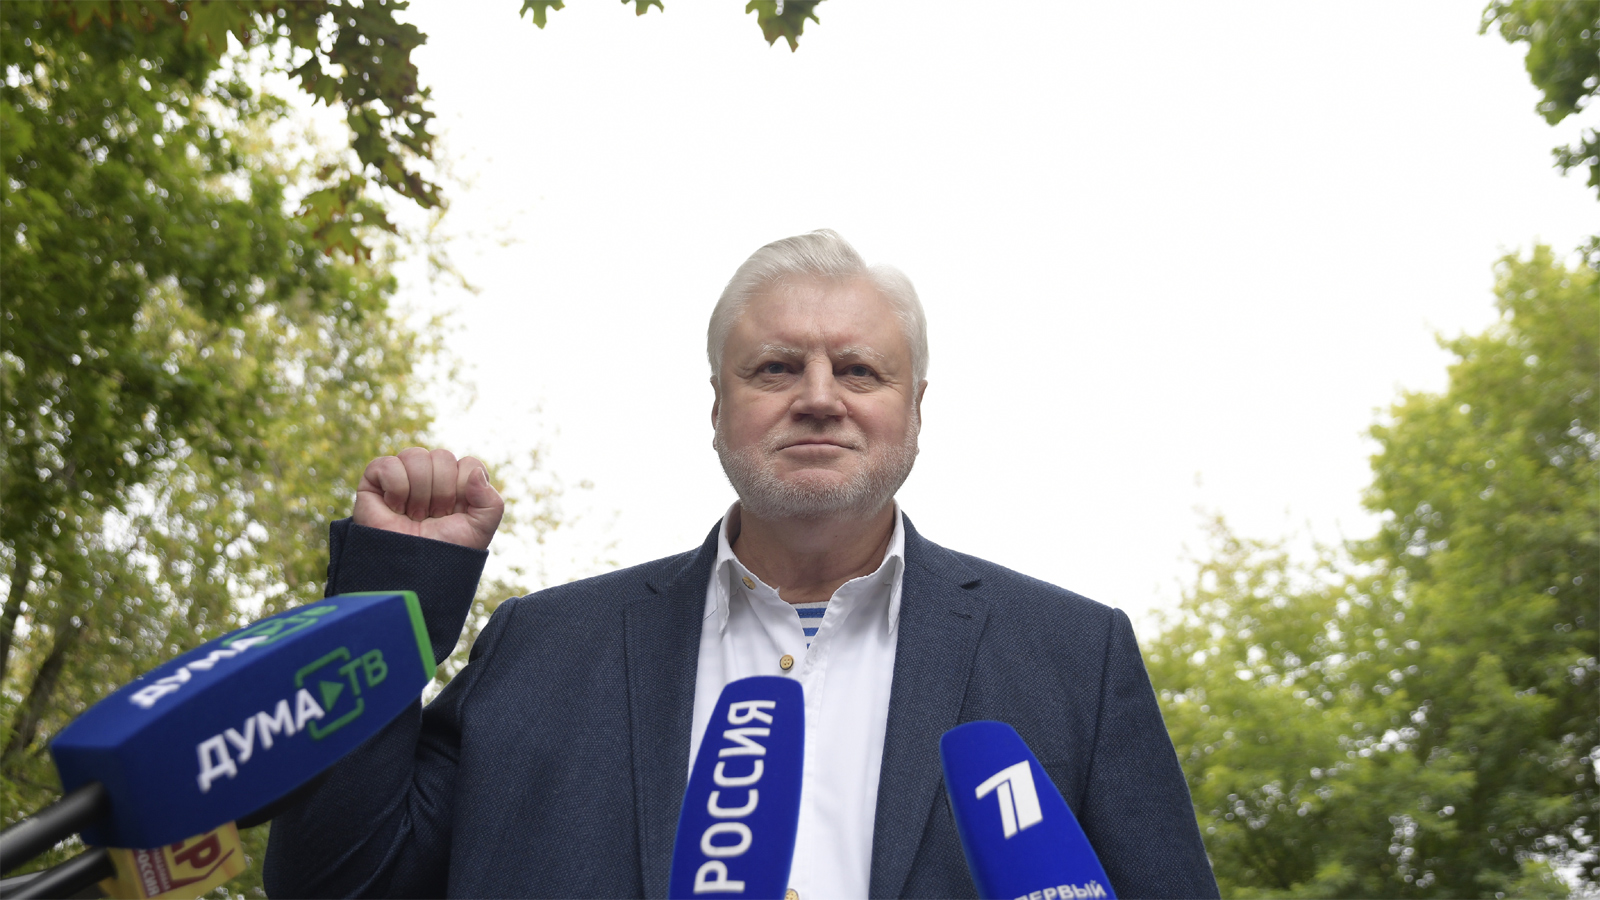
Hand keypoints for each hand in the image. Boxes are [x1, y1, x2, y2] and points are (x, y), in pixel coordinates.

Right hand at [353, 448, 503, 550]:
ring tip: (414, 515)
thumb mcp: (480, 529)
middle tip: (432, 517)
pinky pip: (388, 464)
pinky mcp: (375, 480)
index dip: (463, 490)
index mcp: (457, 483)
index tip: (454, 514)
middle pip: (443, 457)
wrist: (413, 571)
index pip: (469, 464)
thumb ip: (491, 501)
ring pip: (416, 456)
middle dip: (441, 493)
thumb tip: (475, 473)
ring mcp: (403, 475)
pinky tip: (395, 508)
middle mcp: (431, 475)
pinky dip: (396, 488)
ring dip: (419, 492)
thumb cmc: (445, 550)